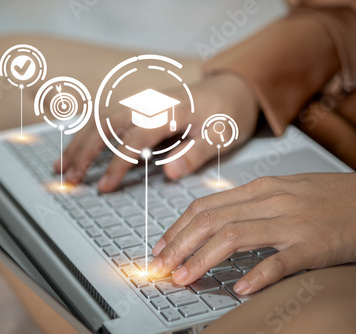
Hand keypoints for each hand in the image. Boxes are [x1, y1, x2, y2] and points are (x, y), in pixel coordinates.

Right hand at [54, 73, 258, 191]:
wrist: (230, 88)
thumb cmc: (226, 113)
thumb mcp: (222, 135)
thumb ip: (195, 153)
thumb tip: (169, 172)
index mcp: (170, 109)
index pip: (136, 138)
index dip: (118, 164)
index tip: (104, 187)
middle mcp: (149, 102)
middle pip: (107, 123)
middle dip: (84, 152)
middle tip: (69, 179)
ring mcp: (140, 101)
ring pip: (99, 118)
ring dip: (77, 142)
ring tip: (60, 166)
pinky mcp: (136, 105)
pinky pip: (104, 116)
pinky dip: (85, 133)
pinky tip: (74, 147)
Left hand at [149, 173, 355, 294]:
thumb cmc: (329, 197)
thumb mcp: (284, 191)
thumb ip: (250, 204)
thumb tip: (214, 221)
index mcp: (261, 188)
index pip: (205, 206)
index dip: (177, 227)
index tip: (162, 246)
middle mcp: (271, 201)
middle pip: (210, 220)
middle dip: (179, 245)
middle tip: (162, 266)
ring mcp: (293, 221)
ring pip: (234, 236)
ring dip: (202, 259)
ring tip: (184, 278)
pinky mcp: (315, 243)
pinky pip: (281, 260)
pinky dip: (258, 274)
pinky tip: (241, 288)